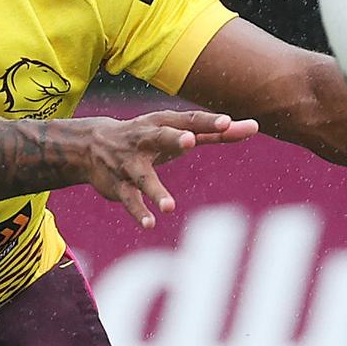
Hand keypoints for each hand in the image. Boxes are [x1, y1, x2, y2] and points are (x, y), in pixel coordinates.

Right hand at [79, 110, 258, 227]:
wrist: (90, 145)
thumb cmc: (148, 136)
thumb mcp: (179, 131)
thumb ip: (217, 132)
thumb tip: (256, 126)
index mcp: (163, 123)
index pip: (189, 121)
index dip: (207, 122)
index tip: (228, 122)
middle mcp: (144, 140)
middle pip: (160, 137)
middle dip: (173, 139)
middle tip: (189, 142)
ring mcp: (130, 164)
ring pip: (144, 178)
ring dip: (156, 191)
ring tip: (170, 207)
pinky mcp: (119, 186)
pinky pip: (130, 200)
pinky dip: (140, 212)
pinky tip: (151, 224)